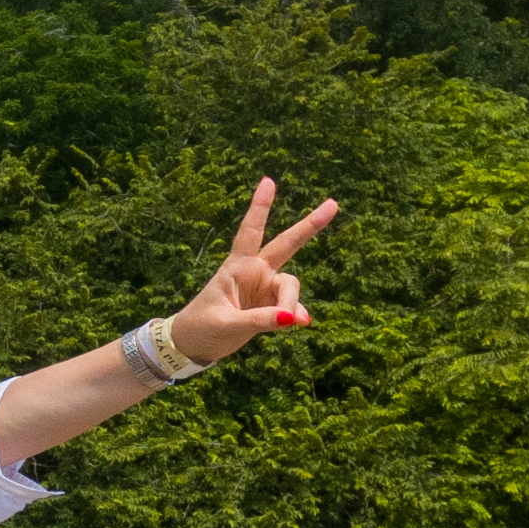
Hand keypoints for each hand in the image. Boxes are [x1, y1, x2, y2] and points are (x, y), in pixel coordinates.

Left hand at [168, 179, 338, 364]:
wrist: (194, 346)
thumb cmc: (202, 328)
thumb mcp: (226, 323)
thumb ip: (259, 320)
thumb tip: (292, 318)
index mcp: (236, 267)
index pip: (250, 231)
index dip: (260, 207)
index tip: (268, 181)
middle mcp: (254, 272)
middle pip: (286, 244)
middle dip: (309, 225)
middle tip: (333, 204)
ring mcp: (264, 289)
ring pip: (290, 287)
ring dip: (292, 302)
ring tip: (290, 322)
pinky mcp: (271, 308)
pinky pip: (291, 309)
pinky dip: (295, 316)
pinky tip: (297, 323)